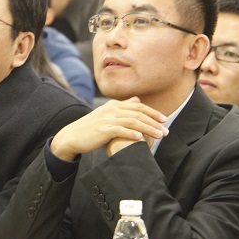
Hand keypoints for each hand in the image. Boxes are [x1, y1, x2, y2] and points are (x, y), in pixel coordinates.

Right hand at [51, 97, 167, 160]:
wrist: (73, 135)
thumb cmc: (92, 127)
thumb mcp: (108, 113)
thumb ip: (123, 107)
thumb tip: (137, 100)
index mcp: (114, 104)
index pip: (138, 106)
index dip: (153, 112)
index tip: (164, 120)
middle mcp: (112, 109)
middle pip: (138, 113)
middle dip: (154, 122)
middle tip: (166, 131)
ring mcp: (107, 119)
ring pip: (133, 122)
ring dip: (148, 128)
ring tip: (159, 135)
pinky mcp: (103, 129)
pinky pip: (120, 130)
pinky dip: (131, 133)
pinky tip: (140, 138)